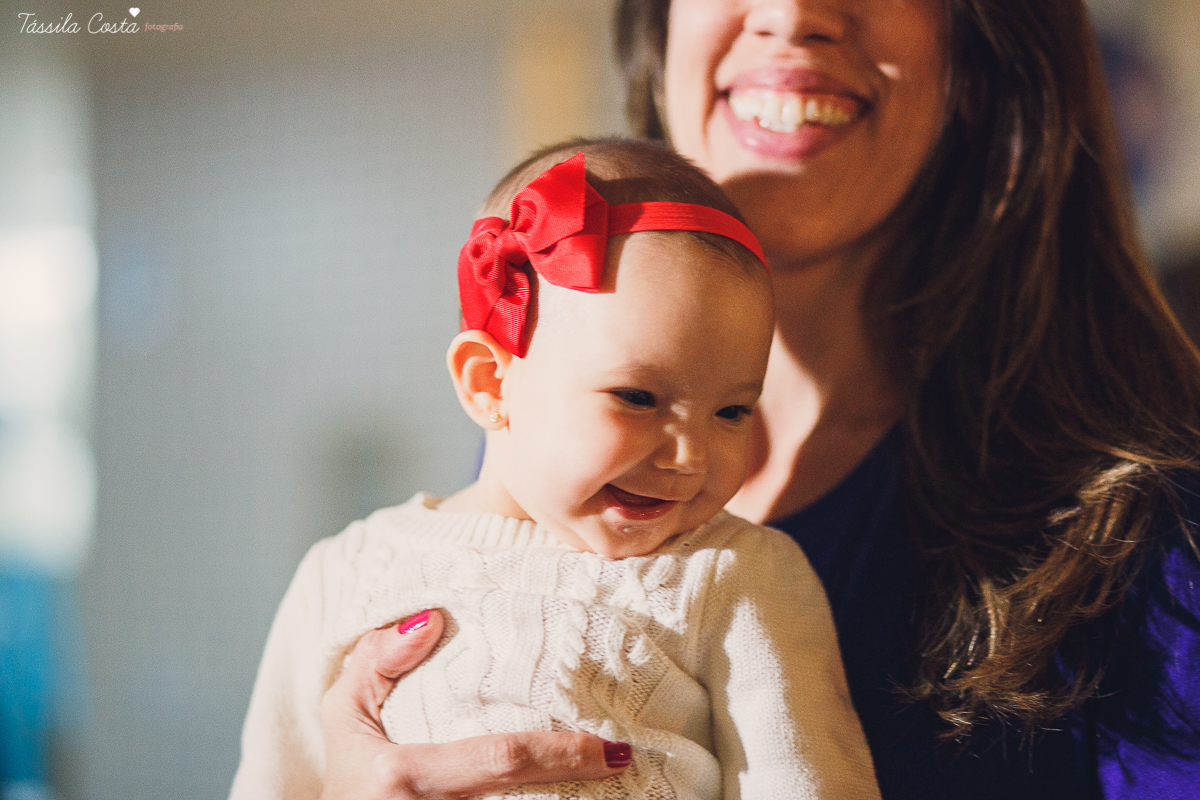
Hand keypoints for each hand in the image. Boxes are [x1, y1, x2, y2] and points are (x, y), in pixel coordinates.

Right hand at [319, 610, 631, 799]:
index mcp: (402, 777)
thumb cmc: (349, 776)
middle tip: (627, 759)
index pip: (500, 760)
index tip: (614, 748)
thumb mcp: (346, 715)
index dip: (564, 754)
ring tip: (615, 782)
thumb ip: (377, 661)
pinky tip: (575, 796)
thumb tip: (433, 620)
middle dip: (581, 785)